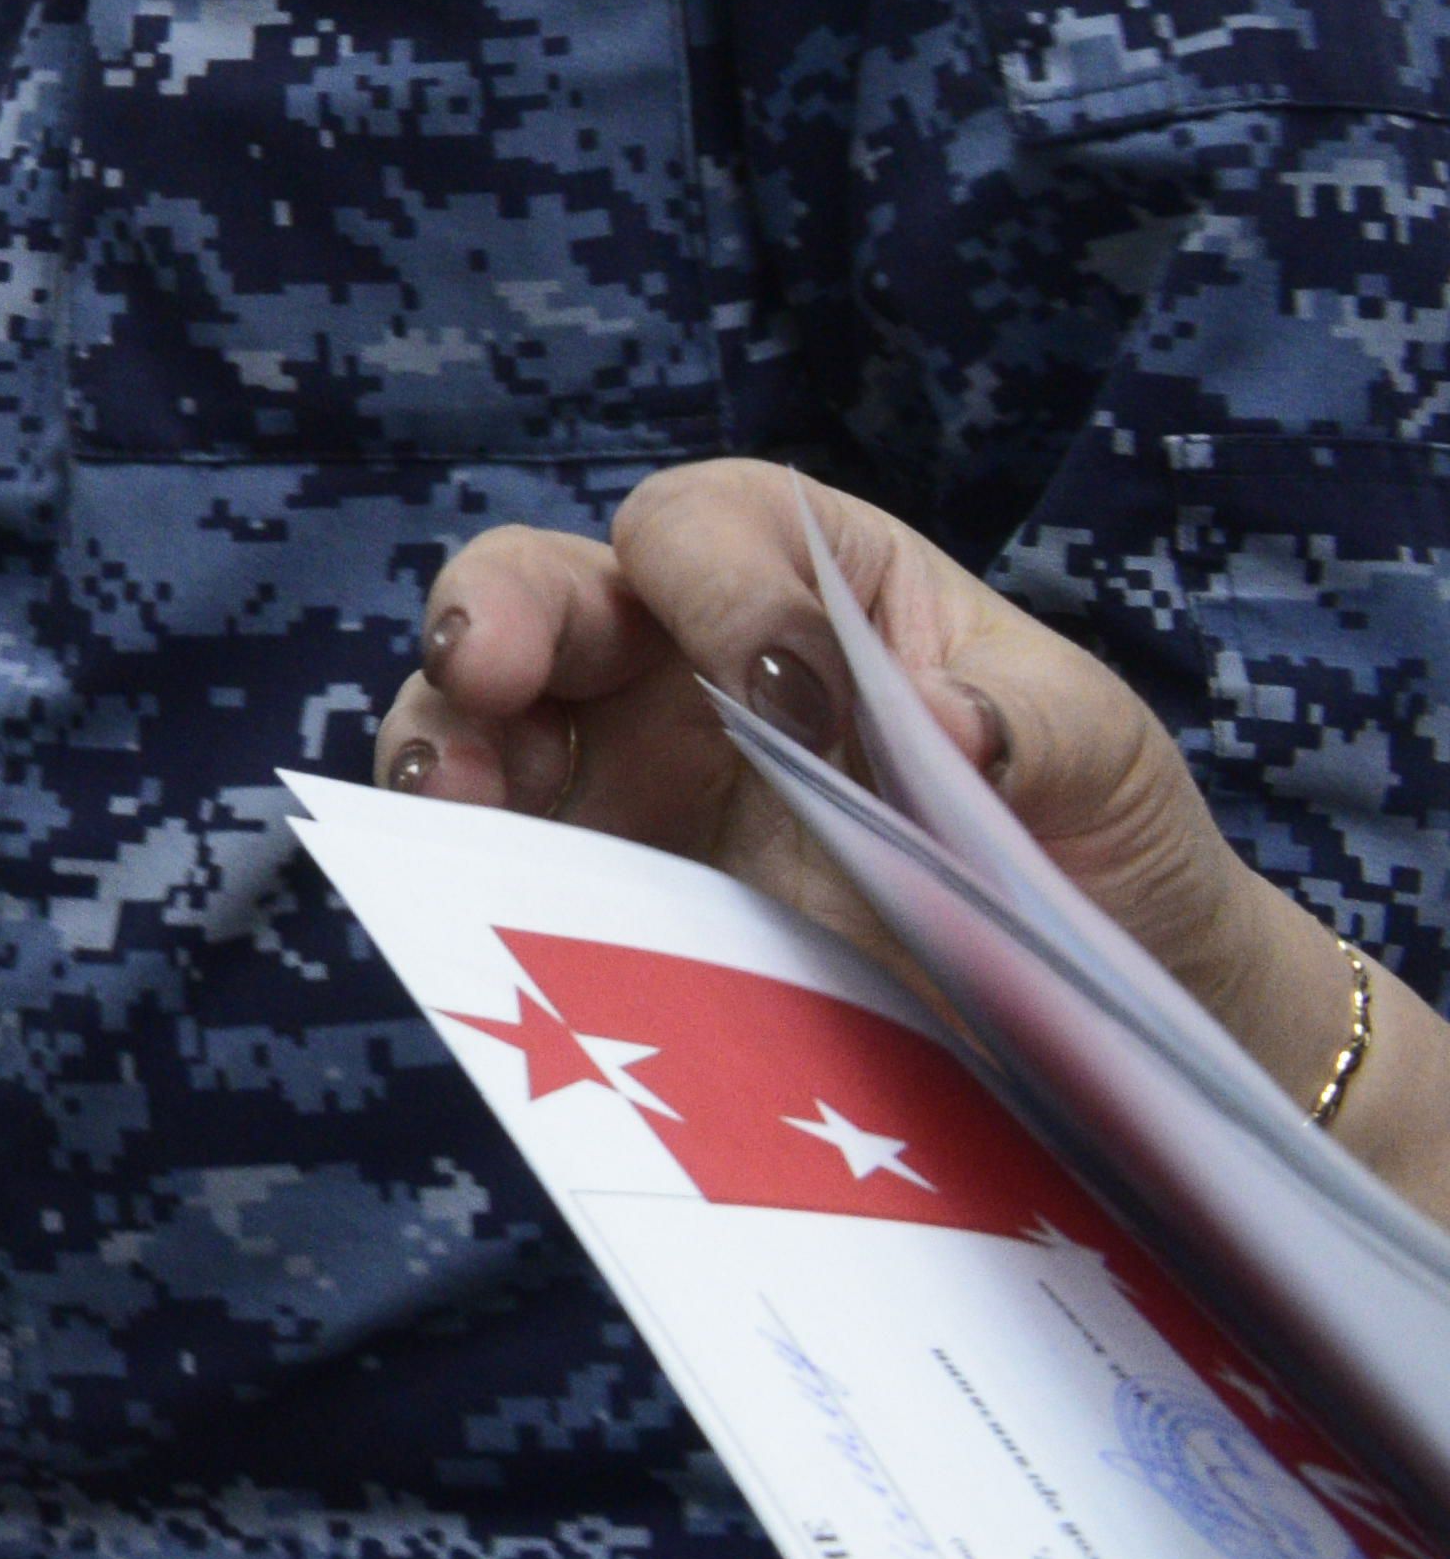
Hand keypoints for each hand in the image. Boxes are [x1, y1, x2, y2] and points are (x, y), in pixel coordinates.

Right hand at [386, 458, 1437, 1210]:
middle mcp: (688, 657)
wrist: (1094, 1031)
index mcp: (813, 583)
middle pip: (553, 588)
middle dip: (500, 609)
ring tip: (455, 794)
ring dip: (449, 732)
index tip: (788, 690)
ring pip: (486, 712)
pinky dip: (455, 859)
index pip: (716, 527)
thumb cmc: (1100, 842)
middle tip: (485, 665)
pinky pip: (494, 855)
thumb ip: (1040, 725)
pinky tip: (459, 881)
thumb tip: (941, 720)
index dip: (727, 585)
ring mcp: (628, 775)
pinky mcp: (600, 892)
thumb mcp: (1109, 763)